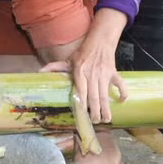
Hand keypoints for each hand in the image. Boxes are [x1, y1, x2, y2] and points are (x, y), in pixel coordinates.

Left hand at [40, 8, 128, 122]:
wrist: (100, 41)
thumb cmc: (82, 53)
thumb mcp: (68, 60)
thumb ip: (55, 67)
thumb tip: (39, 72)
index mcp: (80, 71)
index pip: (81, 89)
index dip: (82, 101)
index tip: (82, 113)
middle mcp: (92, 74)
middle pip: (94, 95)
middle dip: (95, 110)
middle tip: (94, 121)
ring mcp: (104, 74)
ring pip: (105, 94)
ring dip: (106, 108)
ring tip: (106, 119)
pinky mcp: (114, 73)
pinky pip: (120, 84)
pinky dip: (123, 92)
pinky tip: (122, 101)